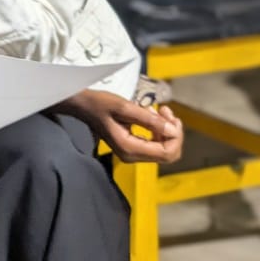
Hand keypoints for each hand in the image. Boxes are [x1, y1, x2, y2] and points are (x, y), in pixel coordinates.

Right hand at [61, 90, 184, 163]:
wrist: (84, 106)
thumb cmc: (100, 104)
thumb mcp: (125, 108)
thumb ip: (150, 120)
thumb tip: (172, 130)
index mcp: (129, 148)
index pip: (167, 152)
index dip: (175, 135)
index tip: (168, 115)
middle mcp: (132, 156)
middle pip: (169, 154)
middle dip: (173, 133)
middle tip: (165, 112)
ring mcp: (133, 153)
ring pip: (165, 149)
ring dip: (168, 129)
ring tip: (160, 110)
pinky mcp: (134, 148)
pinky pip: (157, 145)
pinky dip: (161, 130)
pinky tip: (155, 116)